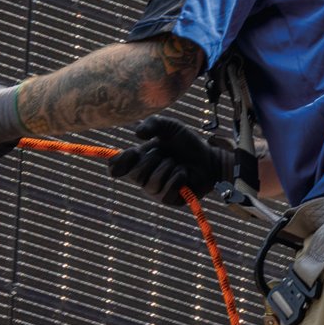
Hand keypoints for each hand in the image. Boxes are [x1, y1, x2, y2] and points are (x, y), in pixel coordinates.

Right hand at [107, 116, 233, 206]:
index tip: (132, 152)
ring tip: (176, 163)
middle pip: (135, 175)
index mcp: (138, 161)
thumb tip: (137, 134)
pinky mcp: (170, 200)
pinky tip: (183, 173)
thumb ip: (153, 124)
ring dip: (167, 168)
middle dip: (152, 160)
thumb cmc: (186, 143)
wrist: (208, 157)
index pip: (115, 168)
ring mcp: (155, 191)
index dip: (118, 162)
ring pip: (152, 184)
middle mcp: (143, 178)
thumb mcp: (169, 127)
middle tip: (164, 154)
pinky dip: (177, 178)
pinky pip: (166, 192)